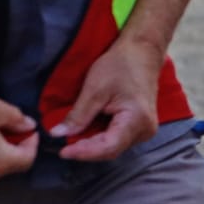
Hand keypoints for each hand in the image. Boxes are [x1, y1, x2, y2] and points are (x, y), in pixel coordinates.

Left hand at [51, 35, 161, 161]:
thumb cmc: (121, 65)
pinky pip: (118, 139)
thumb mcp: (95, 89)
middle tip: (63, 145)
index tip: (62, 151)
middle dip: (86, 149)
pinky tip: (87, 131)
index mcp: (137, 119)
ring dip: (92, 144)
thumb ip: (77, 115)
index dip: (84, 152)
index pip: (108, 147)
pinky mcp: (140, 126)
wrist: (142, 52)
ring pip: (114, 146)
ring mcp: (145, 129)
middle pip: (111, 150)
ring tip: (73, 138)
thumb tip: (57, 135)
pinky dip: (100, 137)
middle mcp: (145, 129)